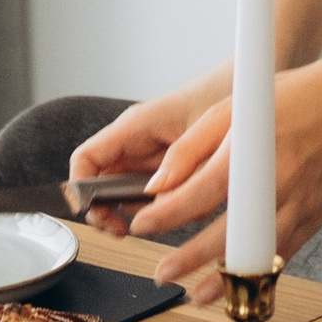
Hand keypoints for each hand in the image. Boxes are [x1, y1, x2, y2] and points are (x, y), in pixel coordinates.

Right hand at [68, 79, 228, 230]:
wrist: (241, 91)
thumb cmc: (220, 98)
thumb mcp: (204, 136)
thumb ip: (183, 169)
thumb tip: (159, 204)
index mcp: (133, 127)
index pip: (86, 158)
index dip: (80, 188)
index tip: (94, 213)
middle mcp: (134, 142)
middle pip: (99, 183)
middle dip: (107, 211)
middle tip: (122, 229)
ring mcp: (148, 157)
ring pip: (125, 195)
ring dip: (141, 212)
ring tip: (164, 216)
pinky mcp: (165, 170)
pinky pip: (152, 197)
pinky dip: (164, 208)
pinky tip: (184, 207)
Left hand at [127, 62, 321, 304]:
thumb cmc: (288, 103)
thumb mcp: (229, 110)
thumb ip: (189, 148)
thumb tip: (158, 184)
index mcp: (250, 153)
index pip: (199, 193)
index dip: (167, 214)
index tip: (143, 226)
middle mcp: (276, 184)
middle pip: (229, 232)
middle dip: (190, 257)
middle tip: (163, 272)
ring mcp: (298, 206)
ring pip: (258, 254)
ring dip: (226, 278)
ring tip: (198, 293)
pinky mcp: (312, 220)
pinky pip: (281, 255)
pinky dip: (257, 272)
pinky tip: (234, 282)